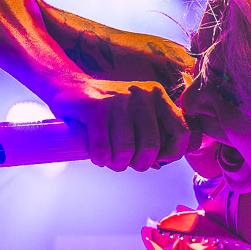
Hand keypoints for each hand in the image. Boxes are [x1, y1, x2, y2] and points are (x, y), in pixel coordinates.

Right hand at [47, 75, 188, 171]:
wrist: (69, 85)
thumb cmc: (108, 109)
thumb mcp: (137, 112)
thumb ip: (154, 131)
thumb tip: (161, 162)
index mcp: (157, 96)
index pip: (181, 131)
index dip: (173, 154)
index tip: (158, 160)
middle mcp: (142, 95)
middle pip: (151, 147)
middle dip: (139, 164)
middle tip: (127, 163)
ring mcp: (118, 100)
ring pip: (126, 151)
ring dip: (117, 164)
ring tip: (110, 159)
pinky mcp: (95, 108)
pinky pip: (103, 148)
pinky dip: (100, 159)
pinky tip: (97, 156)